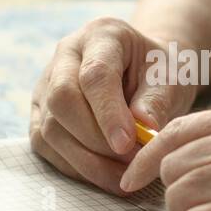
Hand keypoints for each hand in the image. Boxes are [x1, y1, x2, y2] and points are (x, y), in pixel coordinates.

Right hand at [30, 17, 196, 193]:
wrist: (143, 72)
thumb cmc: (159, 72)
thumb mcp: (170, 77)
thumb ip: (157, 100)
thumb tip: (145, 129)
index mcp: (101, 35)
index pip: (94, 74)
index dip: (108, 113)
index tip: (128, 144)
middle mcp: (65, 55)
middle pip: (62, 100)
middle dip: (95, 140)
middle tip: (130, 162)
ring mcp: (46, 84)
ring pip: (50, 128)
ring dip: (87, 160)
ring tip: (123, 175)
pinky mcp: (40, 113)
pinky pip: (46, 146)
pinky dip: (75, 167)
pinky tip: (104, 176)